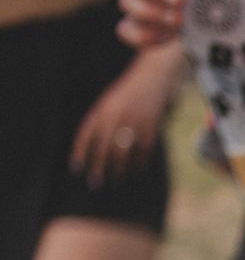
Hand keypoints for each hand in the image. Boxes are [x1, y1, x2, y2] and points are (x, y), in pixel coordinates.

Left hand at [71, 46, 181, 187]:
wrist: (154, 76)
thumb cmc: (129, 92)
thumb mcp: (110, 102)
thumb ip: (101, 120)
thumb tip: (92, 147)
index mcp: (103, 109)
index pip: (86, 134)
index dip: (80, 152)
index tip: (76, 168)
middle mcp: (116, 116)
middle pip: (104, 147)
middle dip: (99, 167)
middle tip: (95, 183)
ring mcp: (134, 122)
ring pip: (124, 152)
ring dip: (119, 169)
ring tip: (116, 181)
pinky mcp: (151, 127)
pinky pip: (143, 150)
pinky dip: (139, 163)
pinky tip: (136, 171)